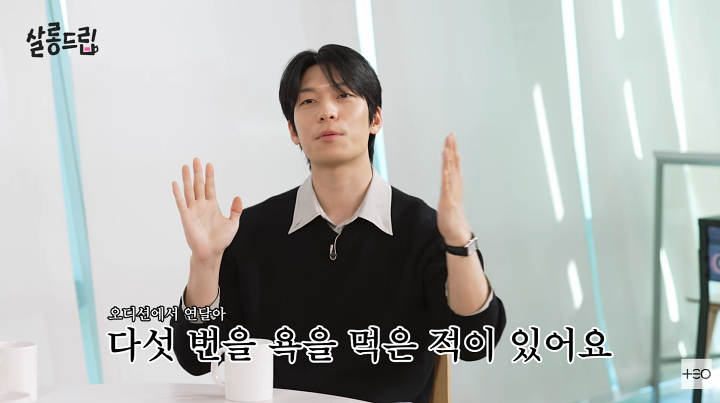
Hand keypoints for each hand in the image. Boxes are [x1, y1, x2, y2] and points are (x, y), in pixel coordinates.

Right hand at [172, 158, 242, 262]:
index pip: (210, 187)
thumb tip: (238, 197)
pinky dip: (178, 193)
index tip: (209, 164)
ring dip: (186, 179)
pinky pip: (181, 203)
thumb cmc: (221, 240)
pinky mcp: (186, 217)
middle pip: (199, 185)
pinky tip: (175, 184)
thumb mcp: (233, 223)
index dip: (210, 176)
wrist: (211, 253)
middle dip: (197, 172)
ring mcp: (193, 210)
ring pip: (189, 191)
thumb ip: (236, 210)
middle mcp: (201, 206)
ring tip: (185, 166)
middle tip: (196, 159)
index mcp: (212, 206)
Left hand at [438, 132, 471, 246]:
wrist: (456, 230)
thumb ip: (448, 180)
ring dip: (449, 160)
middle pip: (454, 163)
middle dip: (452, 148)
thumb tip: (446, 167)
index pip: (454, 161)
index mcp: (455, 182)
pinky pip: (447, 188)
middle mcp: (455, 185)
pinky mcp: (448, 201)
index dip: (452, 148)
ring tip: (448, 148)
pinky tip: (446, 170)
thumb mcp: (448, 193)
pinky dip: (447, 178)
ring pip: (451, 172)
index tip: (450, 136)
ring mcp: (452, 192)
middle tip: (450, 135)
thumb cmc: (452, 213)